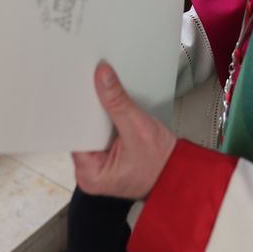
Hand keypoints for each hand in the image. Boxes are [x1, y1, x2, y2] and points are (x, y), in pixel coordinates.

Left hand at [72, 62, 176, 200]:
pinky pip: (98, 135)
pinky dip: (105, 123)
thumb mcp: (139, 128)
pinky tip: (112, 113)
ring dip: (98, 117)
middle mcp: (88, 174)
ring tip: (105, 101)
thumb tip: (102, 76)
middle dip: (89, 113)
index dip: (78, 111)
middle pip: (81, 132)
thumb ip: (118, 101)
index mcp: (89, 175)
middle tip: (95, 89)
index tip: (82, 90)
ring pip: (90, 132)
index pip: (75, 135)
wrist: (177, 173)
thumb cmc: (161, 164)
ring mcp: (96, 167)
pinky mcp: (104, 158)